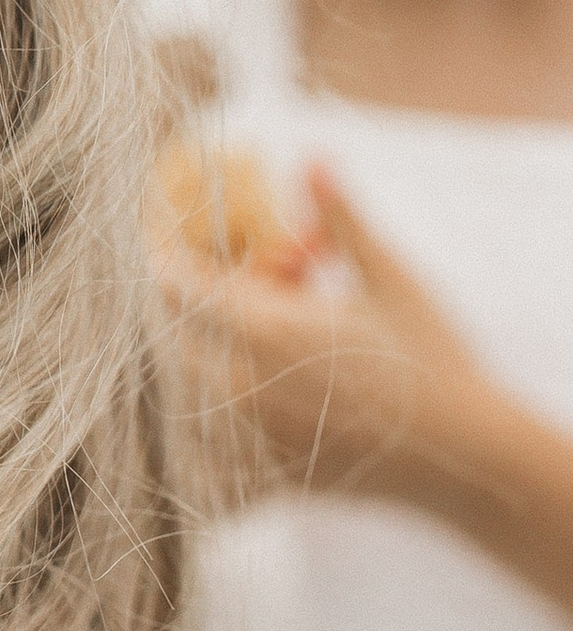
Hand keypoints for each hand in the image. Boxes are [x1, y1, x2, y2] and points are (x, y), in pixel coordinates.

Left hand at [161, 163, 490, 507]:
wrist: (469, 456)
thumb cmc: (434, 358)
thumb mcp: (390, 277)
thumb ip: (340, 219)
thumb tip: (314, 157)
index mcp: (266, 330)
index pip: (180, 284)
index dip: (164, 252)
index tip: (161, 229)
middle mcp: (244, 387)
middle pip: (182, 330)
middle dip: (210, 296)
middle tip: (283, 278)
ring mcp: (252, 437)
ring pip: (194, 384)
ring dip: (214, 349)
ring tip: (287, 331)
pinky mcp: (269, 473)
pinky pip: (216, 440)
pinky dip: (226, 408)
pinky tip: (278, 389)